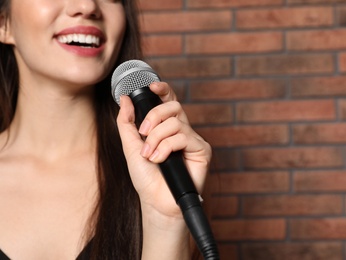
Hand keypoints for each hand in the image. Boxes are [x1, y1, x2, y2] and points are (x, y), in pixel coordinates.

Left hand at [116, 82, 211, 222]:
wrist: (155, 201)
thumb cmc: (146, 177)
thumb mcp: (130, 146)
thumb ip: (127, 122)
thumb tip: (124, 98)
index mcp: (166, 127)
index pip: (168, 101)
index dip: (163, 90)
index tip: (152, 87)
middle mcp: (181, 130)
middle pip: (172, 106)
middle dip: (154, 117)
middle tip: (143, 135)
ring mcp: (192, 139)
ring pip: (175, 122)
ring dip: (156, 138)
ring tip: (150, 155)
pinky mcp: (202, 149)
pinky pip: (183, 136)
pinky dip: (166, 147)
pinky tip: (161, 160)